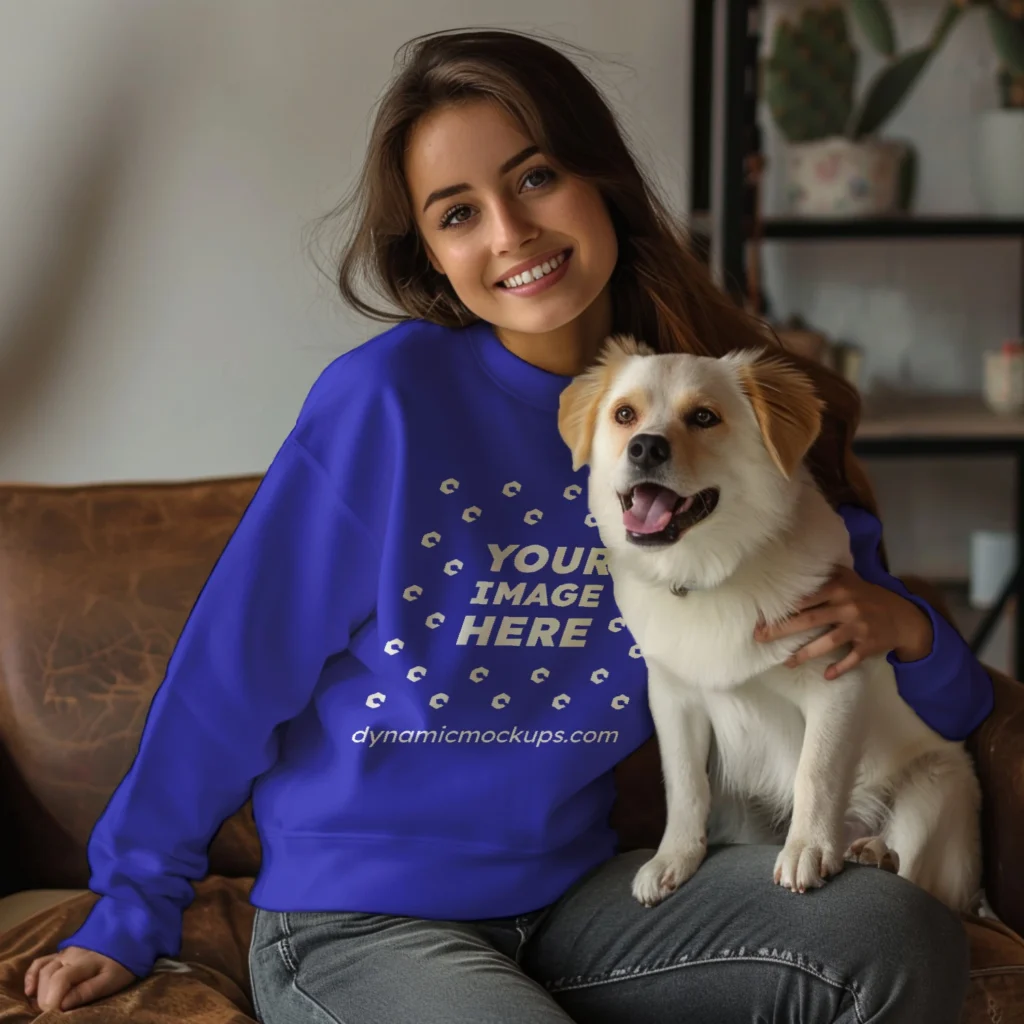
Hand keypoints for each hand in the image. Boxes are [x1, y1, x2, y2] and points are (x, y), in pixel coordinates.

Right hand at [24, 945, 135, 1011]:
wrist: (130, 938)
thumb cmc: (122, 964)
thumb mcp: (111, 981)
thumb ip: (87, 991)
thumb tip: (63, 1005)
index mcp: (84, 962)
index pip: (59, 979)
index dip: (53, 1000)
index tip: (56, 1014)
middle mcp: (70, 955)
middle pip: (48, 976)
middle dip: (46, 998)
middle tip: (54, 1013)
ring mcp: (65, 953)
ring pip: (42, 970)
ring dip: (39, 990)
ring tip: (45, 1006)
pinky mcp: (62, 953)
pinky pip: (41, 962)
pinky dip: (32, 976)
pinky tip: (29, 991)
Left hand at [753, 565, 932, 679]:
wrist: (904, 617)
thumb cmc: (869, 597)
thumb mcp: (850, 580)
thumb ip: (826, 574)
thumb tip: (795, 564)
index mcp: (839, 589)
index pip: (806, 598)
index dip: (784, 607)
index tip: (761, 614)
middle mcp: (847, 607)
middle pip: (810, 619)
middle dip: (783, 629)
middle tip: (760, 637)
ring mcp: (858, 627)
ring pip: (828, 642)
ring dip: (805, 653)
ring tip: (786, 662)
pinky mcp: (868, 645)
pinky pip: (852, 659)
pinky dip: (840, 667)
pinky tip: (826, 675)